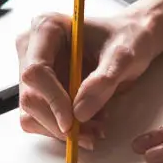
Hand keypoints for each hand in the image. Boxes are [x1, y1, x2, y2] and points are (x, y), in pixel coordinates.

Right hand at [15, 9, 158, 147]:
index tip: (73, 123)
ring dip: (61, 131)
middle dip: (59, 123)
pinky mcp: (40, 91)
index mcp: (46, 28)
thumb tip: (79, 113)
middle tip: (91, 134)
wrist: (132, 42)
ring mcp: (34, 72)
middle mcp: (32, 49)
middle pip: (30, 97)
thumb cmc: (128, 38)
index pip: (35, 71)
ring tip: (95, 128)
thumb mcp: (123, 56)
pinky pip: (41, 120)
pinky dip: (63, 130)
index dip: (52, 100)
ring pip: (31, 114)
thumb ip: (103, 81)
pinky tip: (88, 125)